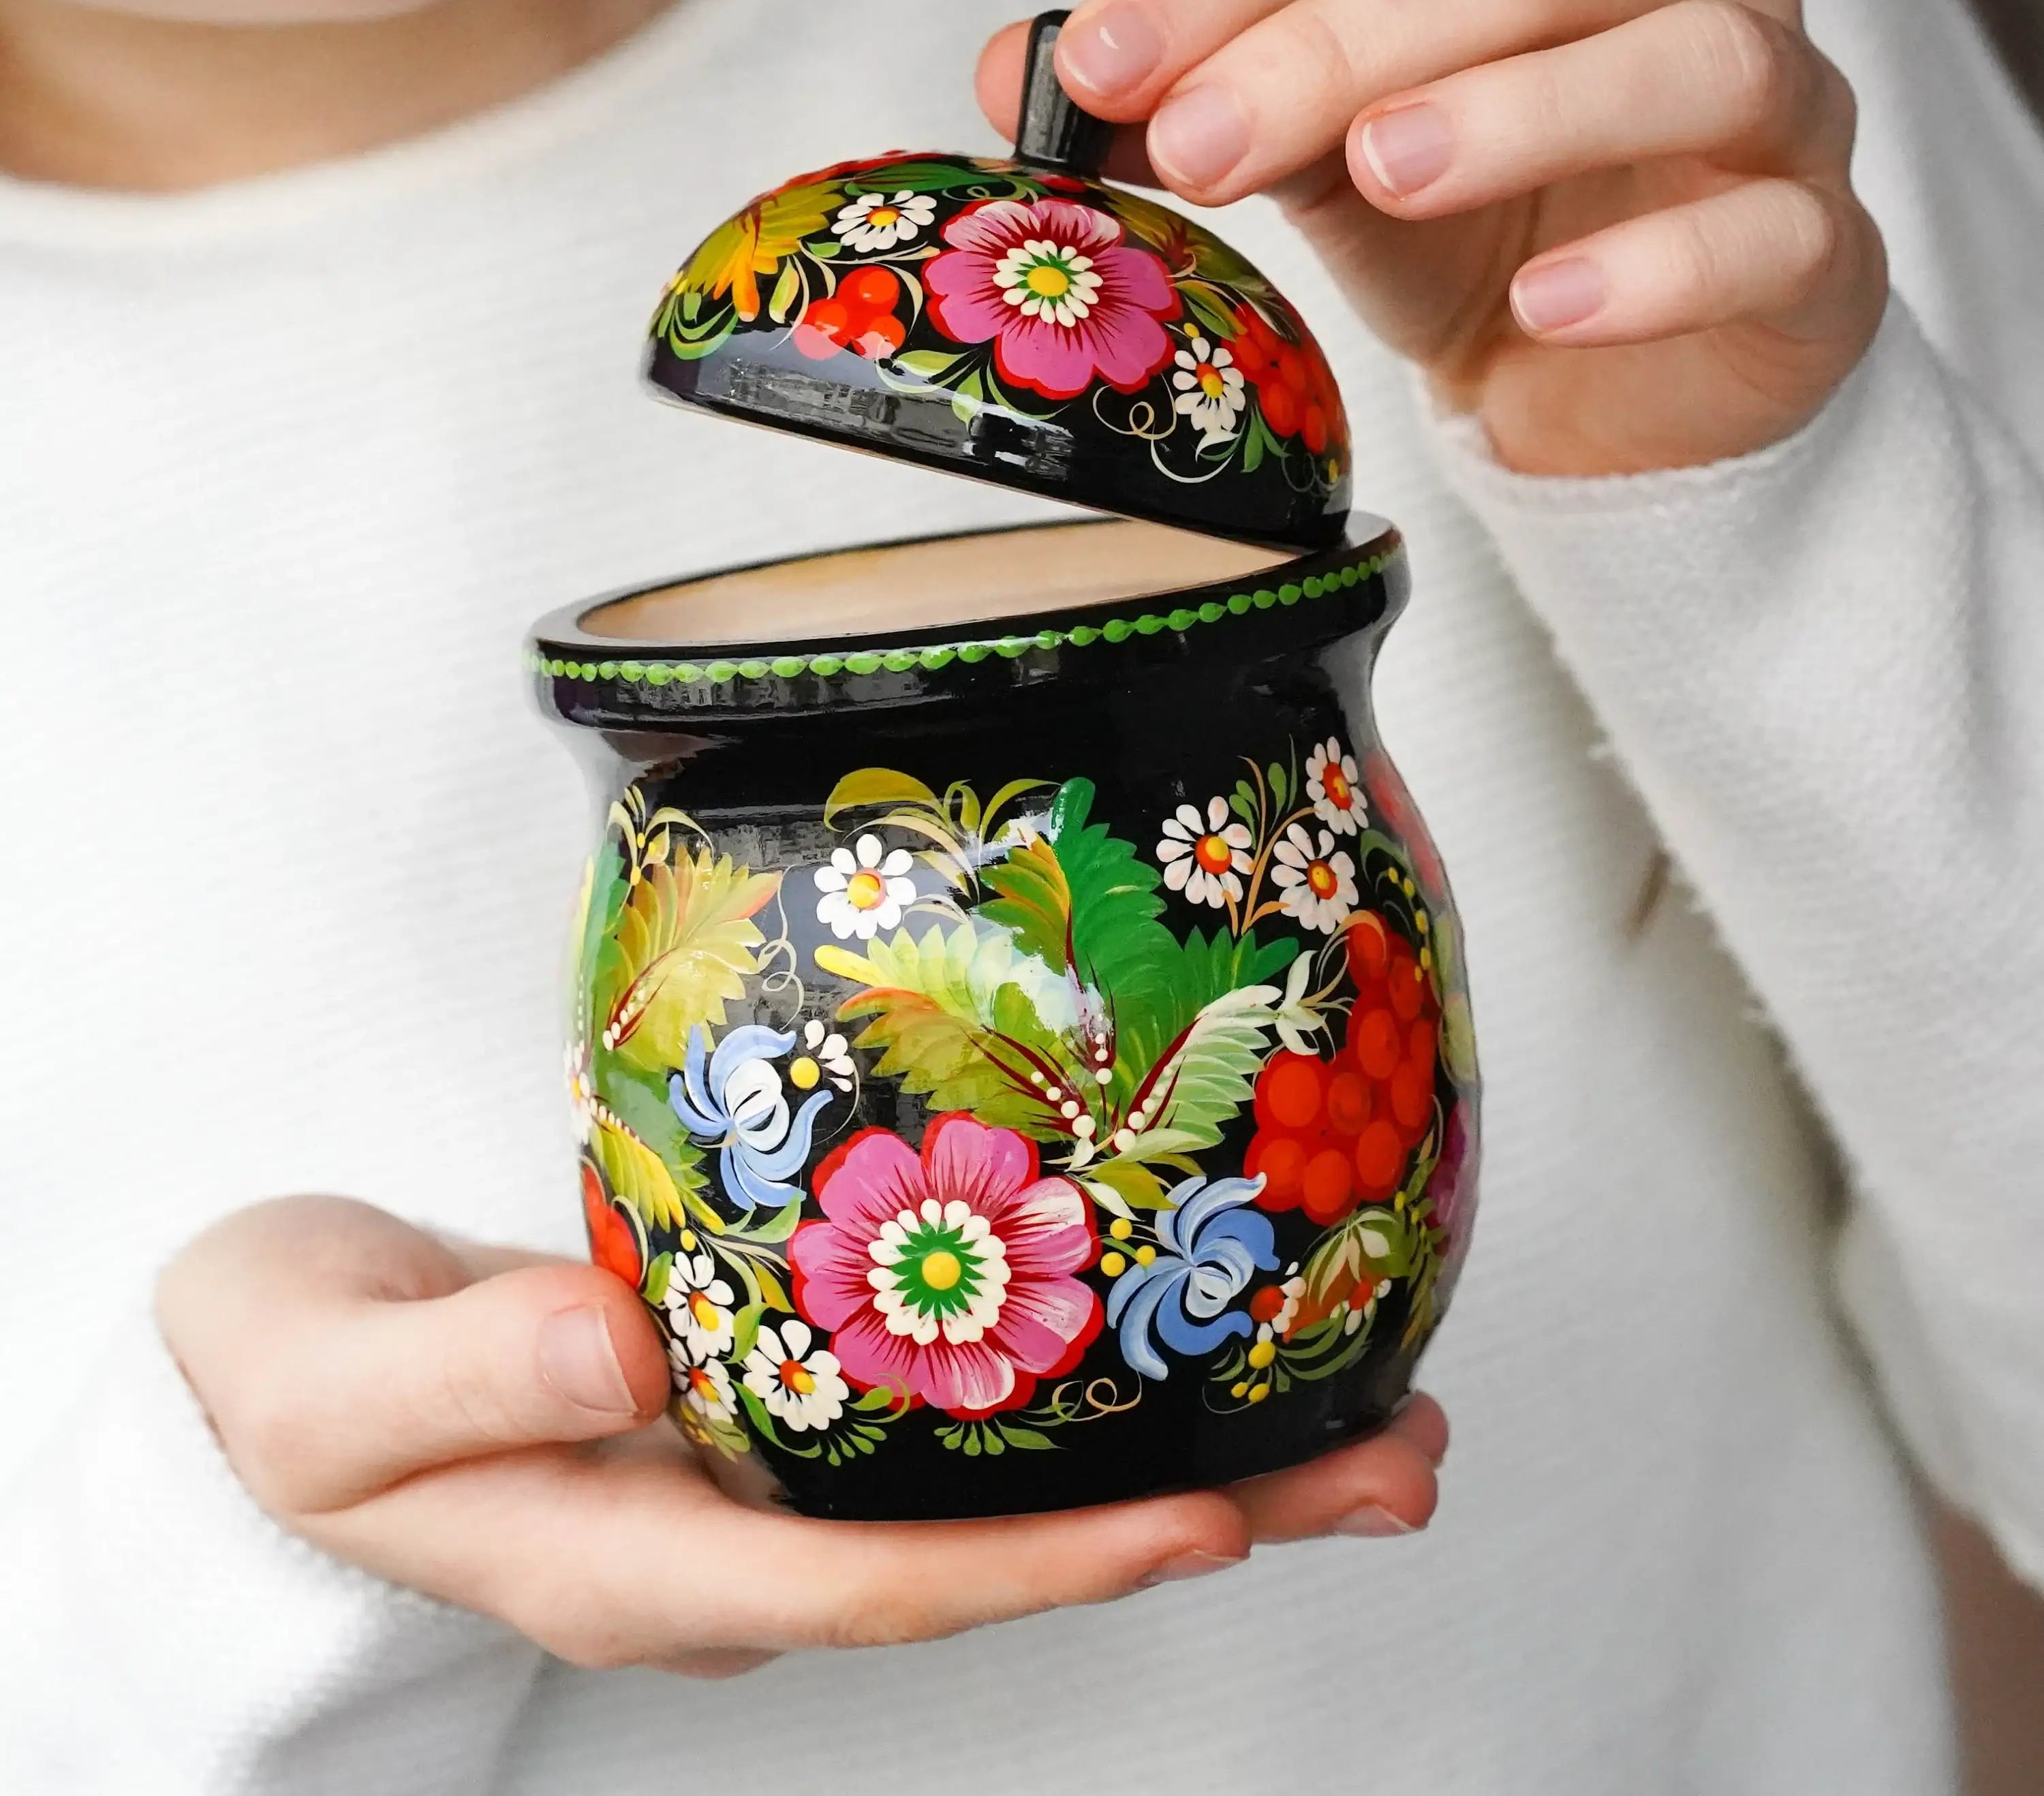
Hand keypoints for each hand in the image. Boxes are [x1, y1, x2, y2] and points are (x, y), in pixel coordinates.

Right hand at [158, 1198, 1447, 1675]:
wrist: (281, 1357)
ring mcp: (771, 1473)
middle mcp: (742, 1537)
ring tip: (1376, 1417)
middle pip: (997, 1553)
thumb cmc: (289, 1374)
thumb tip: (611, 1335)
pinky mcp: (784, 1393)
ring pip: (1009, 1487)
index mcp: (644, 1562)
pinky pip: (963, 1413)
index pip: (874, 1585)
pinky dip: (1090, 1384)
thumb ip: (460, 1373)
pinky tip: (1192, 1334)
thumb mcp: (327, 1382)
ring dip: (1202, 1456)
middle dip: (1203, 1521)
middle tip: (1395, 1469)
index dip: (1043, 1563)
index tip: (1210, 1516)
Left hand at [977, 0, 1887, 476]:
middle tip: (1205, 141)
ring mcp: (1778, 94)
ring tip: (1377, 176)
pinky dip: (1652, 269)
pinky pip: (1766, 233)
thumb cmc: (1473, 230)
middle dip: (1342, 42)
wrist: (1615, 371)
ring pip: (1681, 53)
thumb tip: (1021, 69)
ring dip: (1512, 112)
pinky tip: (1538, 312)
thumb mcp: (1320, 154)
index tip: (1097, 66)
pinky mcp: (1821, 246)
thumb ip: (1204, 99)